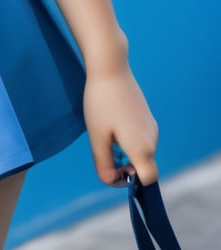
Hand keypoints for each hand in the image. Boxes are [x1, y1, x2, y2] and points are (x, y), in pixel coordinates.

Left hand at [83, 63, 158, 186]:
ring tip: (105, 128)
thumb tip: (112, 180)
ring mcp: (152, 126)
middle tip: (102, 146)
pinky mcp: (147, 115)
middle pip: (142, 165)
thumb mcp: (97, 137)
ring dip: (124, 149)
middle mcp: (152, 139)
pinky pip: (139, 136)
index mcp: (143, 148)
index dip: (132, 182)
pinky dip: (127, 137)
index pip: (148, 179)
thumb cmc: (101, 103)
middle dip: (124, 164)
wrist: (110, 68)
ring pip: (140, 150)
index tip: (113, 169)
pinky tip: (111, 119)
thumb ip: (104, 164)